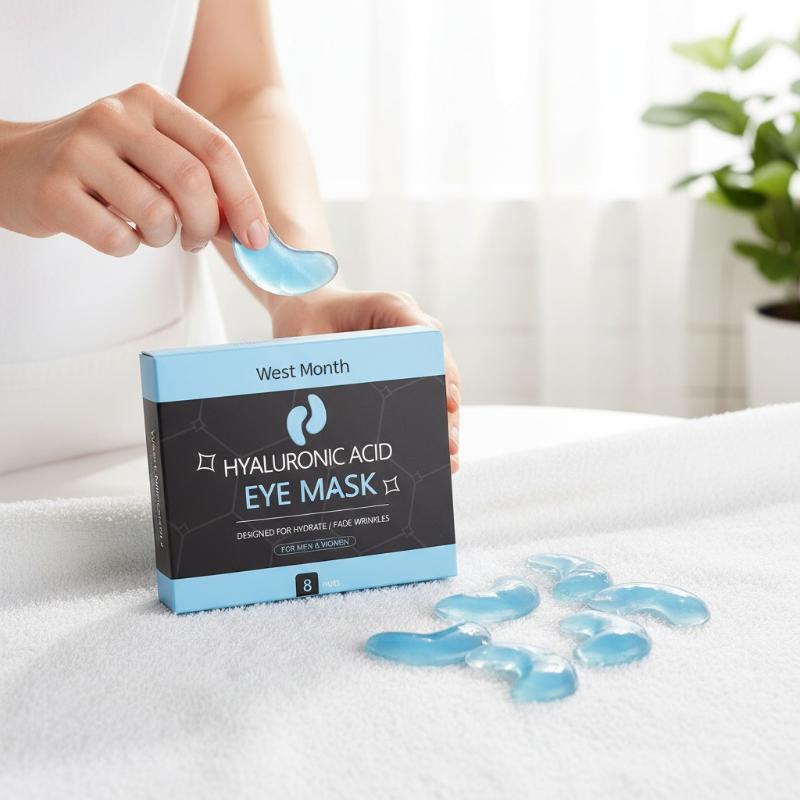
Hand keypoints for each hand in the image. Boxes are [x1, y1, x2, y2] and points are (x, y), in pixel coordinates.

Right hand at [0, 83, 267, 254]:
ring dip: (164, 238)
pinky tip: (115, 231)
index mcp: (151, 102)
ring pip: (158, 214)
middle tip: (196, 241)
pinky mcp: (54, 190)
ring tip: (150, 231)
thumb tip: (251, 231)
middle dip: (207, 225)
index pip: (218, 149)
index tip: (257, 239)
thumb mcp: (153, 154)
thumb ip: (200, 180)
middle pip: (193, 181)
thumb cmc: (103, 168)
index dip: (245, 200)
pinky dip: (128, 247)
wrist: (17, 165)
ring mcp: (80, 150)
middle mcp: (115, 116)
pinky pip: (118, 238)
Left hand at [269, 286, 461, 472]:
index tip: (447, 403)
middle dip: (447, 407)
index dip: (440, 372)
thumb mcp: (304, 339)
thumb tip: (322, 412)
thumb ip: (317, 366)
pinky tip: (434, 450)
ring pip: (440, 382)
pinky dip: (430, 418)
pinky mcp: (409, 362)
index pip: (427, 338)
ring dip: (444, 419)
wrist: (307, 307)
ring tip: (448, 457)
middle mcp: (410, 324)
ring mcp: (413, 345)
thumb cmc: (306, 317)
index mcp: (390, 307)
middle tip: (449, 444)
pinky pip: (426, 389)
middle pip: (441, 366)